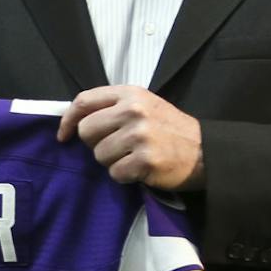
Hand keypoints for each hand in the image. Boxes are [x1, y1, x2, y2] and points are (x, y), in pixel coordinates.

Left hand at [58, 85, 204, 188]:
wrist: (206, 152)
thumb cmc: (169, 130)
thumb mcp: (144, 106)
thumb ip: (112, 107)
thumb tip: (73, 122)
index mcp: (130, 94)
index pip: (83, 101)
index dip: (68, 120)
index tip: (64, 135)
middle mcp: (134, 111)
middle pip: (86, 131)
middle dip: (96, 144)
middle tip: (117, 147)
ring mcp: (140, 135)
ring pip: (98, 154)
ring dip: (112, 161)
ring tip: (133, 157)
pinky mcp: (146, 160)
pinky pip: (114, 173)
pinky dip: (124, 175)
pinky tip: (140, 169)